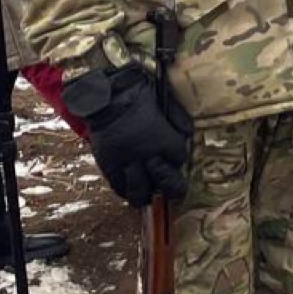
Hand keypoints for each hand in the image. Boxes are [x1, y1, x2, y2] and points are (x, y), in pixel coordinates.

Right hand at [62, 67, 191, 206]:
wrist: (104, 96)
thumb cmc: (136, 94)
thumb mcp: (165, 100)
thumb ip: (179, 119)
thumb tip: (188, 134)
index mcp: (162, 138)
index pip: (178, 158)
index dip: (178, 159)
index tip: (174, 157)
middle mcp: (145, 154)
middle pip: (164, 181)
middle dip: (172, 188)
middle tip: (174, 192)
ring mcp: (125, 160)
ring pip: (139, 189)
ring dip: (147, 195)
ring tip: (151, 198)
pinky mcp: (107, 163)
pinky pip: (117, 185)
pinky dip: (125, 191)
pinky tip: (131, 192)